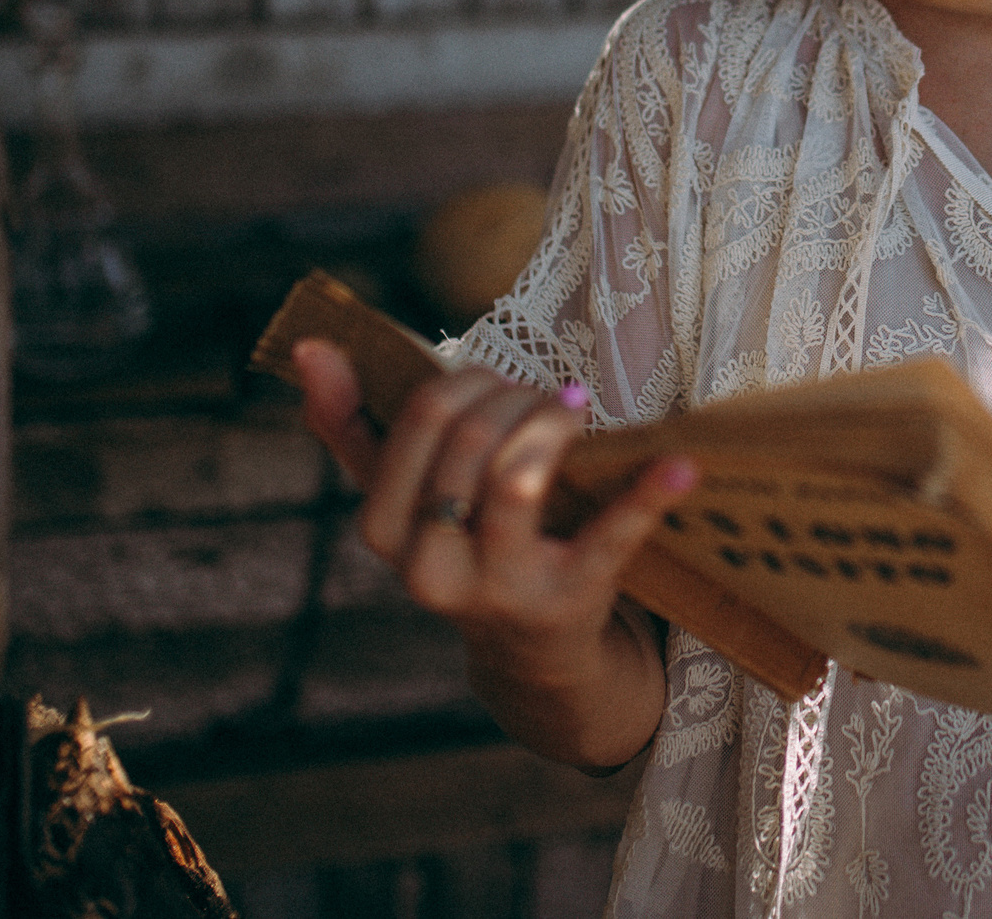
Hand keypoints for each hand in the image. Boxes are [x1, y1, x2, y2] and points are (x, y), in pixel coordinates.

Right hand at [295, 341, 693, 762]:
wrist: (531, 645)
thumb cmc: (462, 541)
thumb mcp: (401, 494)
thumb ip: (351, 422)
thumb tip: (309, 346)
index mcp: (384, 533)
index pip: (423, 420)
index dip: (471, 383)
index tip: (500, 385)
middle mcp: (432, 570)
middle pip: (472, 441)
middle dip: (517, 396)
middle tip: (548, 398)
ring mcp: (504, 588)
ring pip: (519, 478)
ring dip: (555, 422)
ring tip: (577, 409)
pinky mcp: (575, 597)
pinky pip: (613, 536)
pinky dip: (649, 494)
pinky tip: (681, 466)